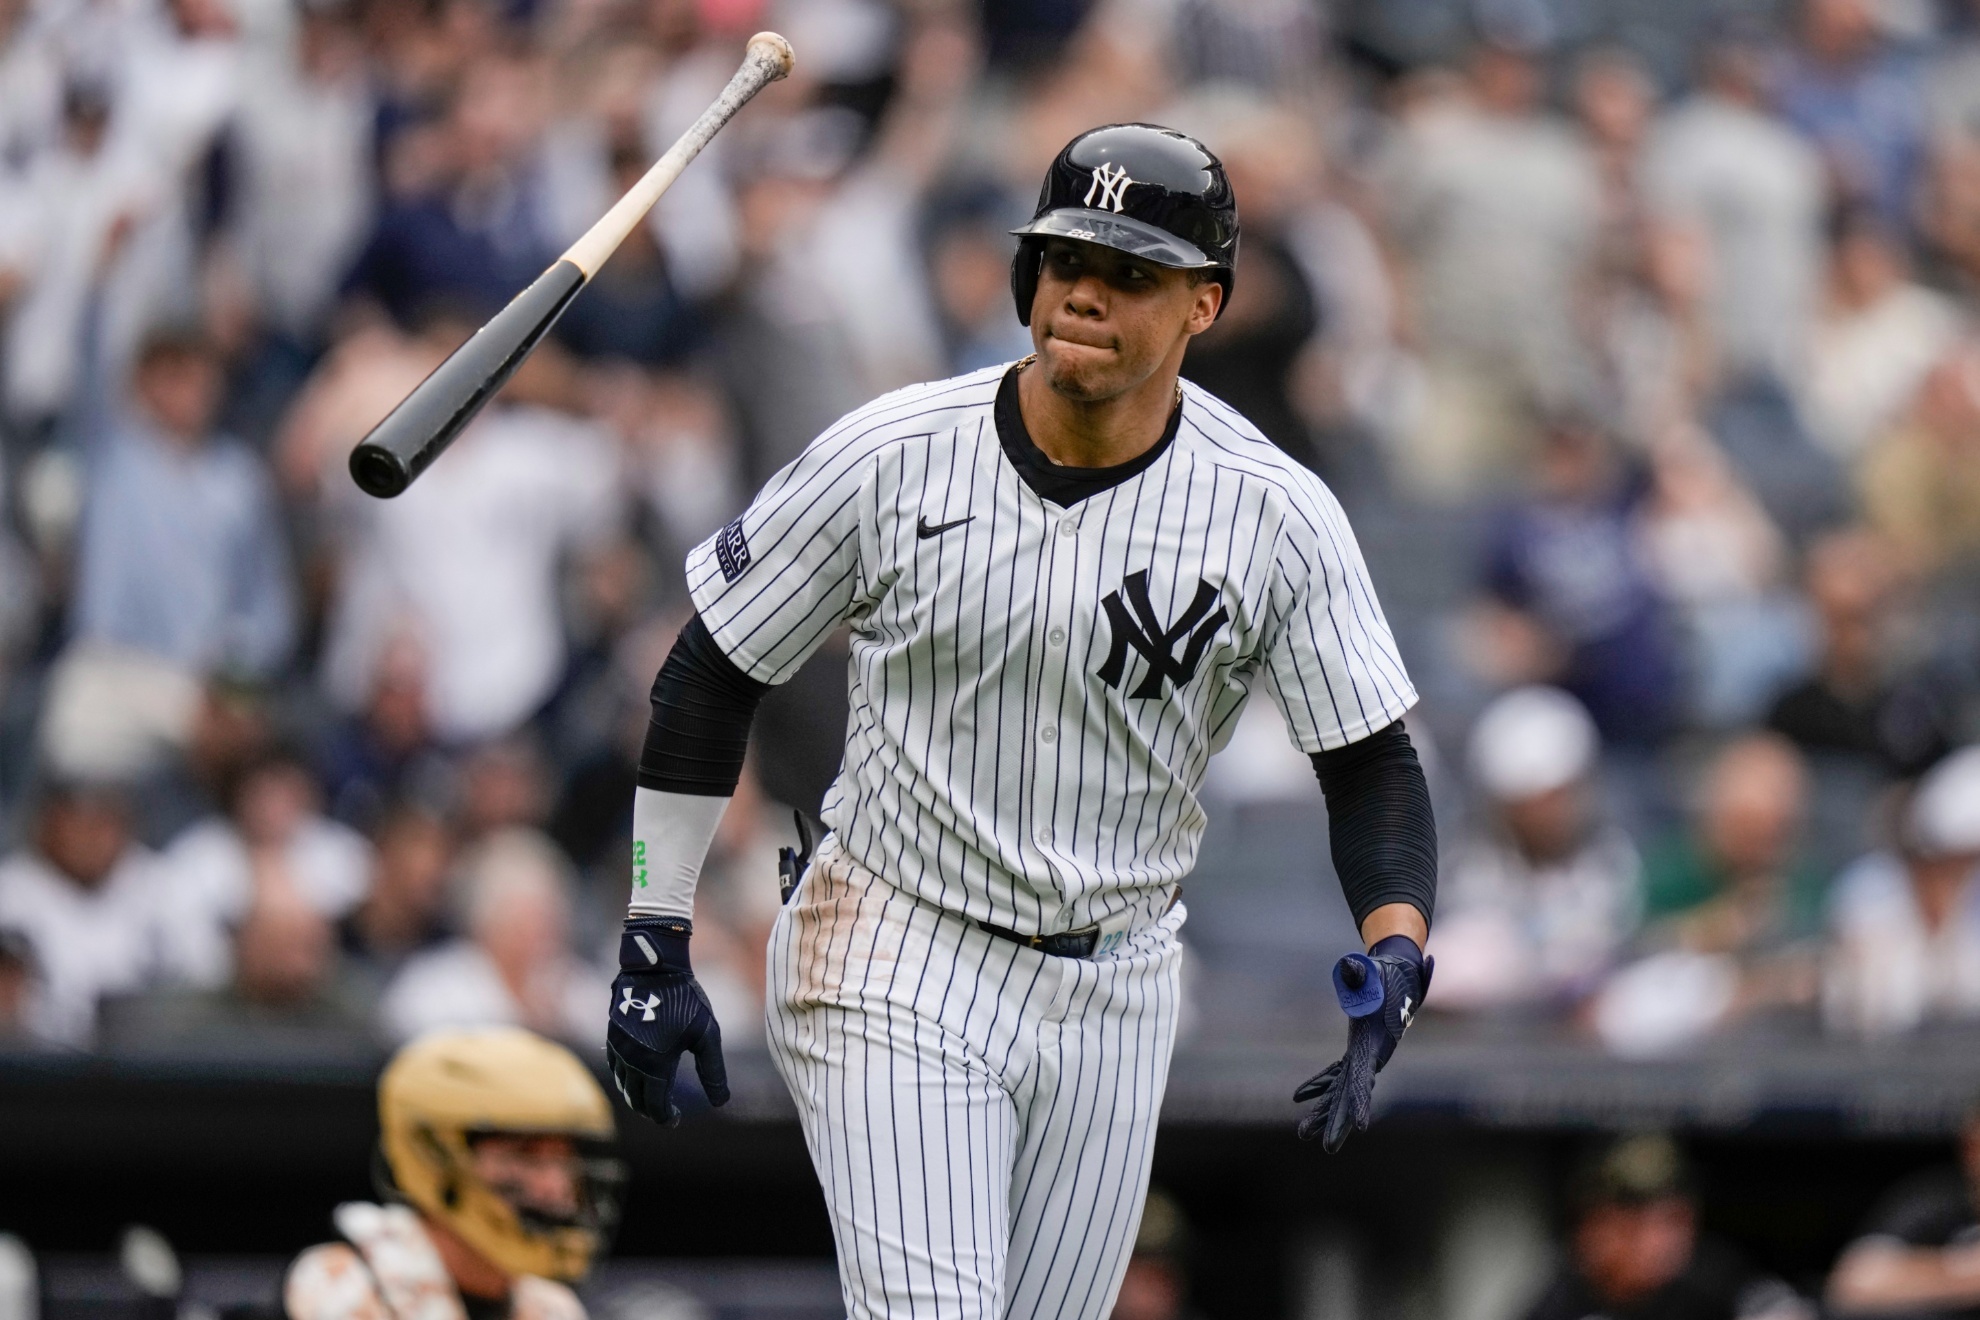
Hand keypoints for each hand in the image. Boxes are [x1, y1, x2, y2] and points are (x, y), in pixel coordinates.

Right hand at [605, 917, 729, 1125]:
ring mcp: (619, 1049)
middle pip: (637, 1100)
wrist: (655, 967)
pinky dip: (626, 1079)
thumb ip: (713, 1070)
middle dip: (650, 1110)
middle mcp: (632, 1062)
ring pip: (624, 1086)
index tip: (675, 1120)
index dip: (665, 1118)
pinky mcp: (612, 1037)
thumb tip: (721, 1102)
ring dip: (637, 1096)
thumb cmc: (686, 999)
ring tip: (652, 1097)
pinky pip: (616, 1069)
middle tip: (664, 1112)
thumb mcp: (707, 1034)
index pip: (656, 1106)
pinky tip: (638, 1075)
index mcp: (656, 1065)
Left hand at [1294, 935, 1430, 1150]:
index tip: (1360, 1127)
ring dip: (1324, 1111)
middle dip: (1339, 1121)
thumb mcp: (1373, 972)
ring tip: (1302, 1133)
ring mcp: (1363, 1056)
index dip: (1361, 1102)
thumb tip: (1348, 966)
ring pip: (1341, 1090)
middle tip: (1326, 1148)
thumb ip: (1359, 974)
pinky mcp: (1356, 1051)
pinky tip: (1300, 1096)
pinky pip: (1336, 1074)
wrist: (1401, 975)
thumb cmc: (1387, 975)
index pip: (1365, 1078)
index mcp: (1373, 1044)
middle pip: (1352, 1094)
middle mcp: (1370, 1057)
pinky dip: (1320, 1085)